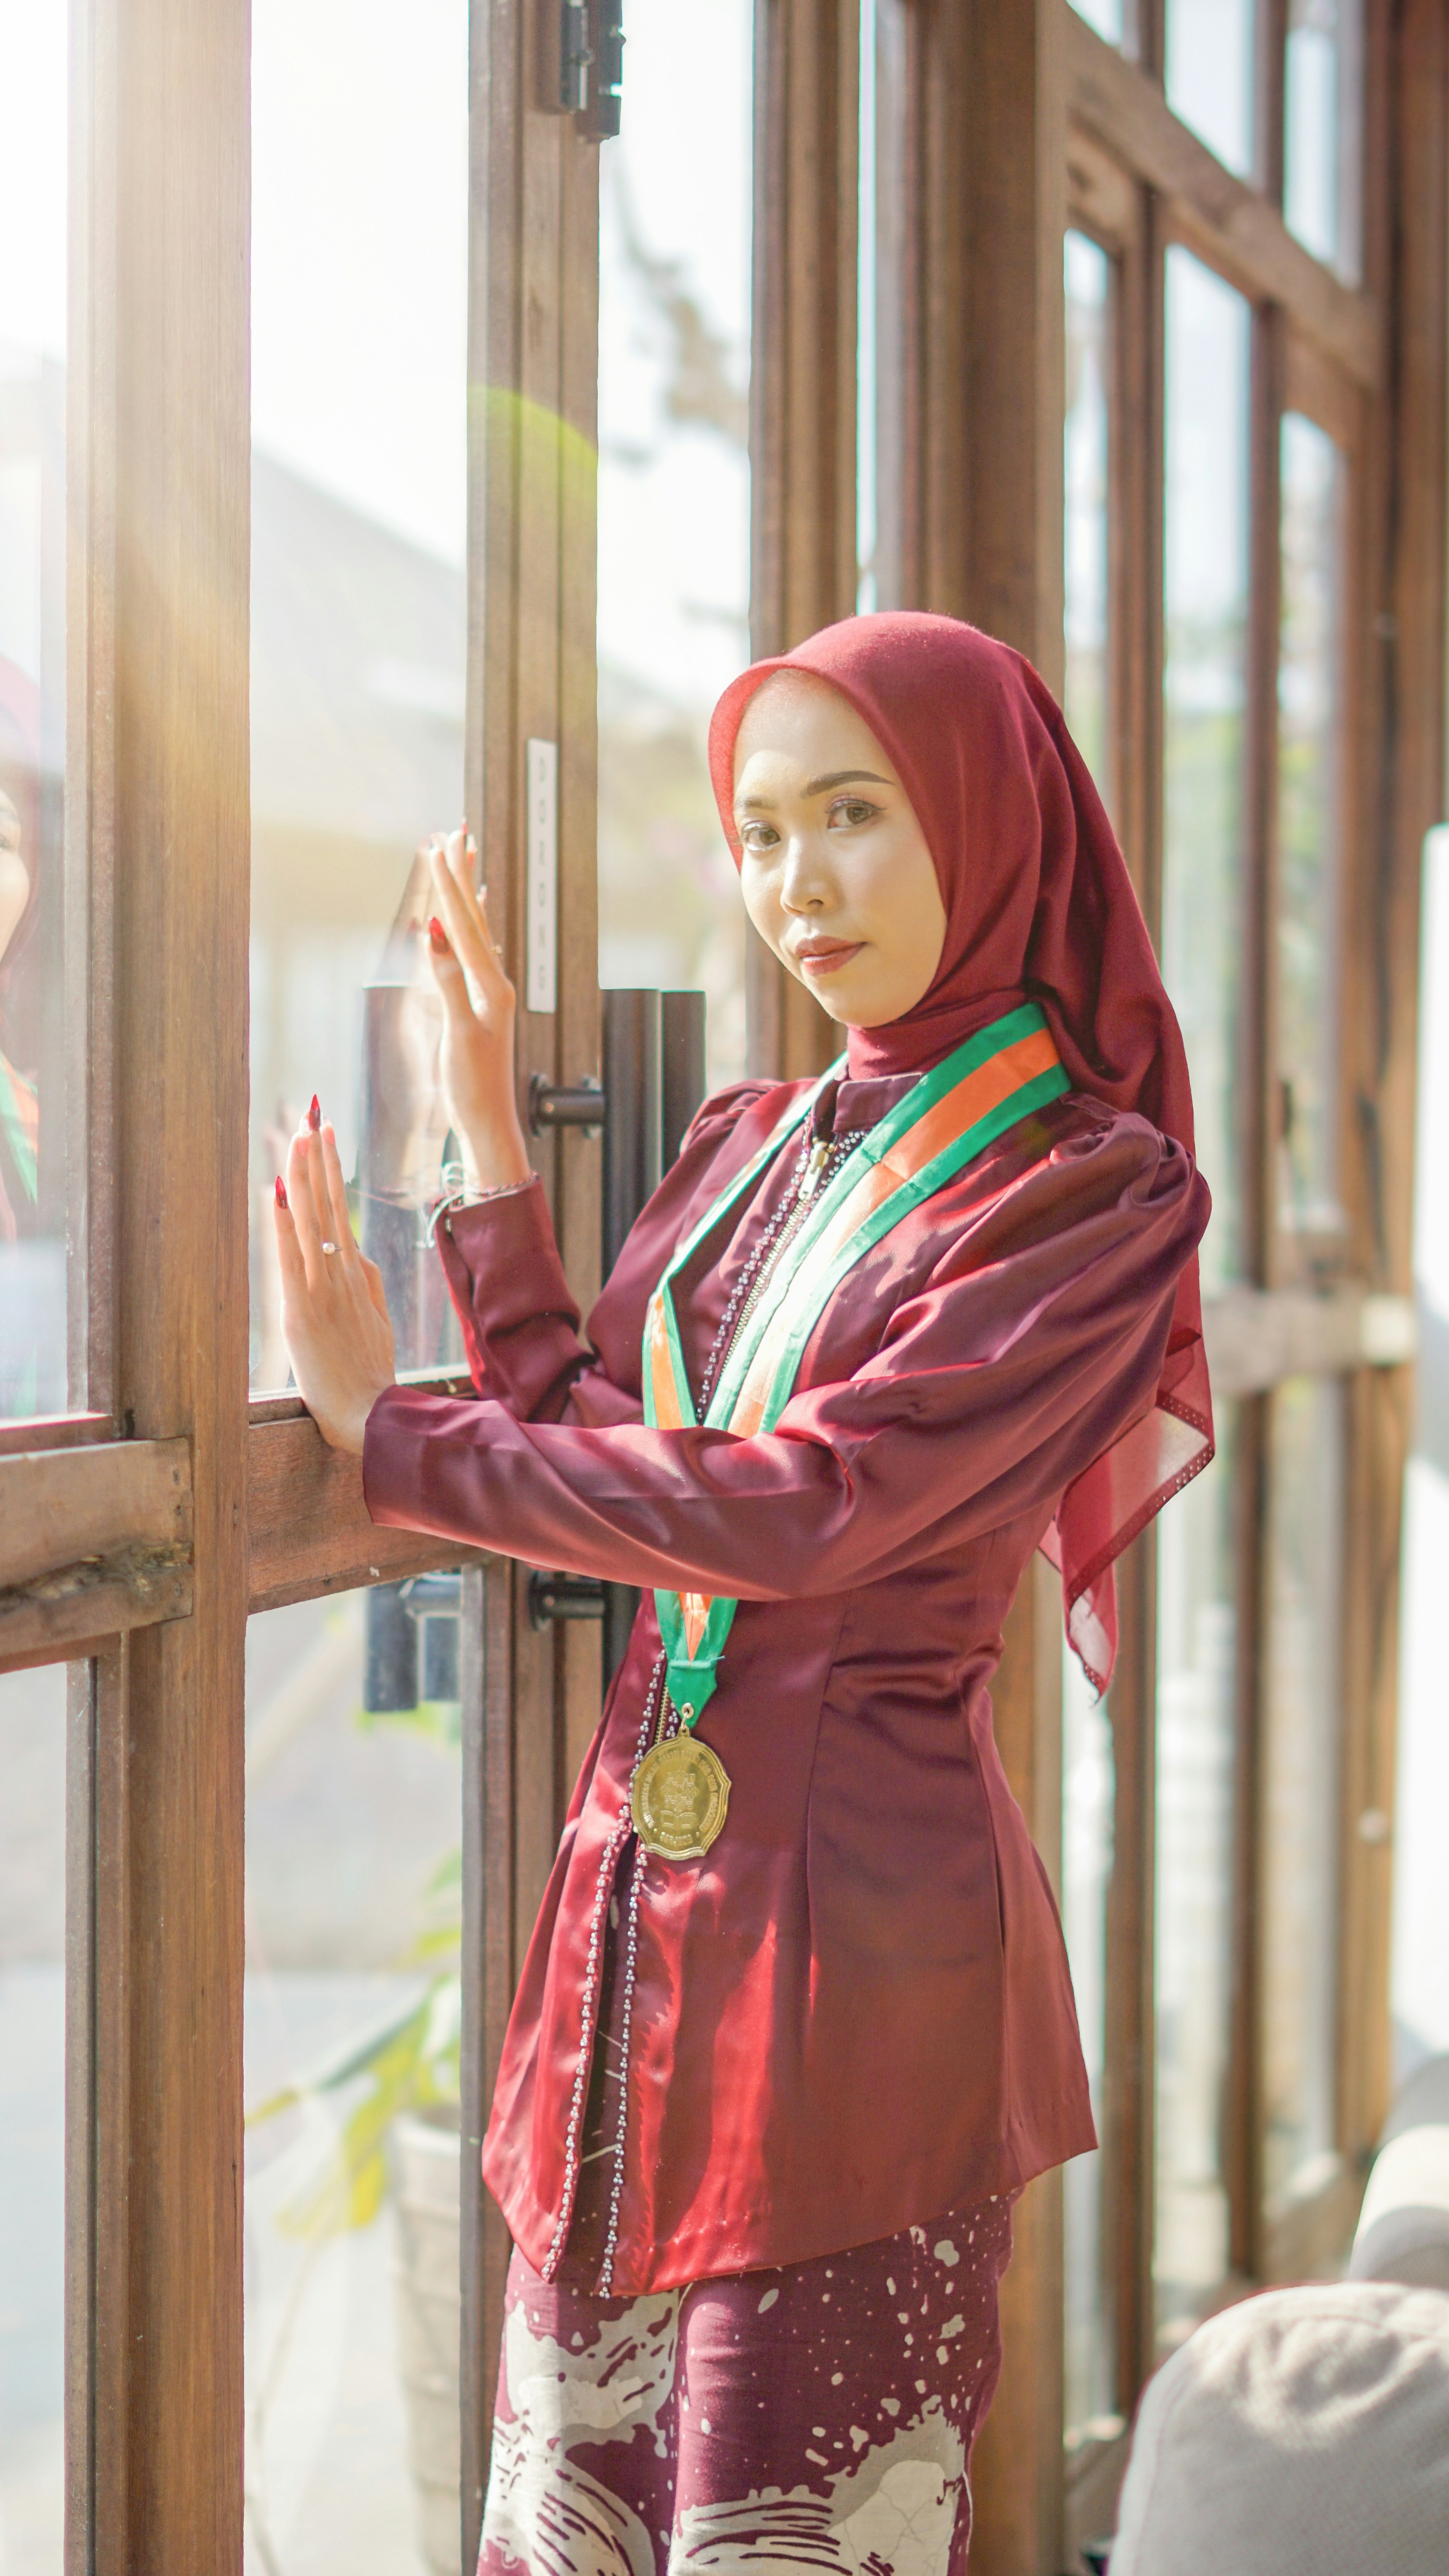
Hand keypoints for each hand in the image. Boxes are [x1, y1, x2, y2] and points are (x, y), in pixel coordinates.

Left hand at [275, 1112, 395, 1453]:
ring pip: (312, 1220)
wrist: (373, 1416)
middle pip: (327, 1203)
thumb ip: (364, 1284)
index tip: (325, 1132)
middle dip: (318, 1155)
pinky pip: (291, 1256)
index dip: (331, 1168)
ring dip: (304, 1174)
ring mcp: (322, 1290)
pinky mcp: (303, 1311)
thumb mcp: (376, 1322)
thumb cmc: (371, 1375)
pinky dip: (285, 1222)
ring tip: (298, 1132)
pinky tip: (279, 1189)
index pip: (338, 1209)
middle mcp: (339, 1274)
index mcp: (355, 1275)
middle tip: (312, 1112)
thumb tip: (353, 1251)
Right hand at [426, 827, 531, 1188]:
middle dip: (462, 875)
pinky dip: (468, 929)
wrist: (487, 1123)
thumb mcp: (457, 1033)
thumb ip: (447, 982)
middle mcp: (492, 983)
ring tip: (462, 859)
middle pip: (474, 918)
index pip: (465, 924)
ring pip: (475, 932)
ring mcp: (486, 994)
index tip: (440, 846)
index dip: (450, 884)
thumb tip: (435, 933)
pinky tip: (467, 921)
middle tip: (455, 832)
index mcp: (489, 986)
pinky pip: (473, 955)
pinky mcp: (478, 1007)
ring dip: (466, 895)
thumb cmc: (472, 1087)